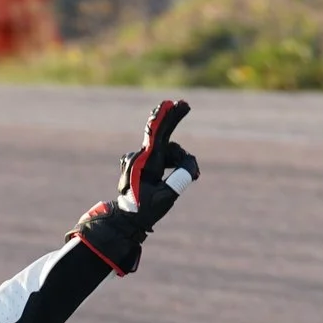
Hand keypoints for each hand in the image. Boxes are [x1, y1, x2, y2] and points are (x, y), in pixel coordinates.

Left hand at [114, 98, 198, 222]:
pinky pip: (162, 156)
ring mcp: (138, 159)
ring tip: (195, 176)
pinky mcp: (140, 162)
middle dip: (172, 120)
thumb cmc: (145, 210)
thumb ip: (181, 178)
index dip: (165, 118)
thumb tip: (190, 163)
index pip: (156, 135)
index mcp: (144, 164)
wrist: (127, 219)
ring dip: (180, 160)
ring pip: (167, 151)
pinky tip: (184, 173)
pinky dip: (173, 162)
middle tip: (184, 104)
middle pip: (161, 135)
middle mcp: (139, 157)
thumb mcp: (167, 197)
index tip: (171, 104)